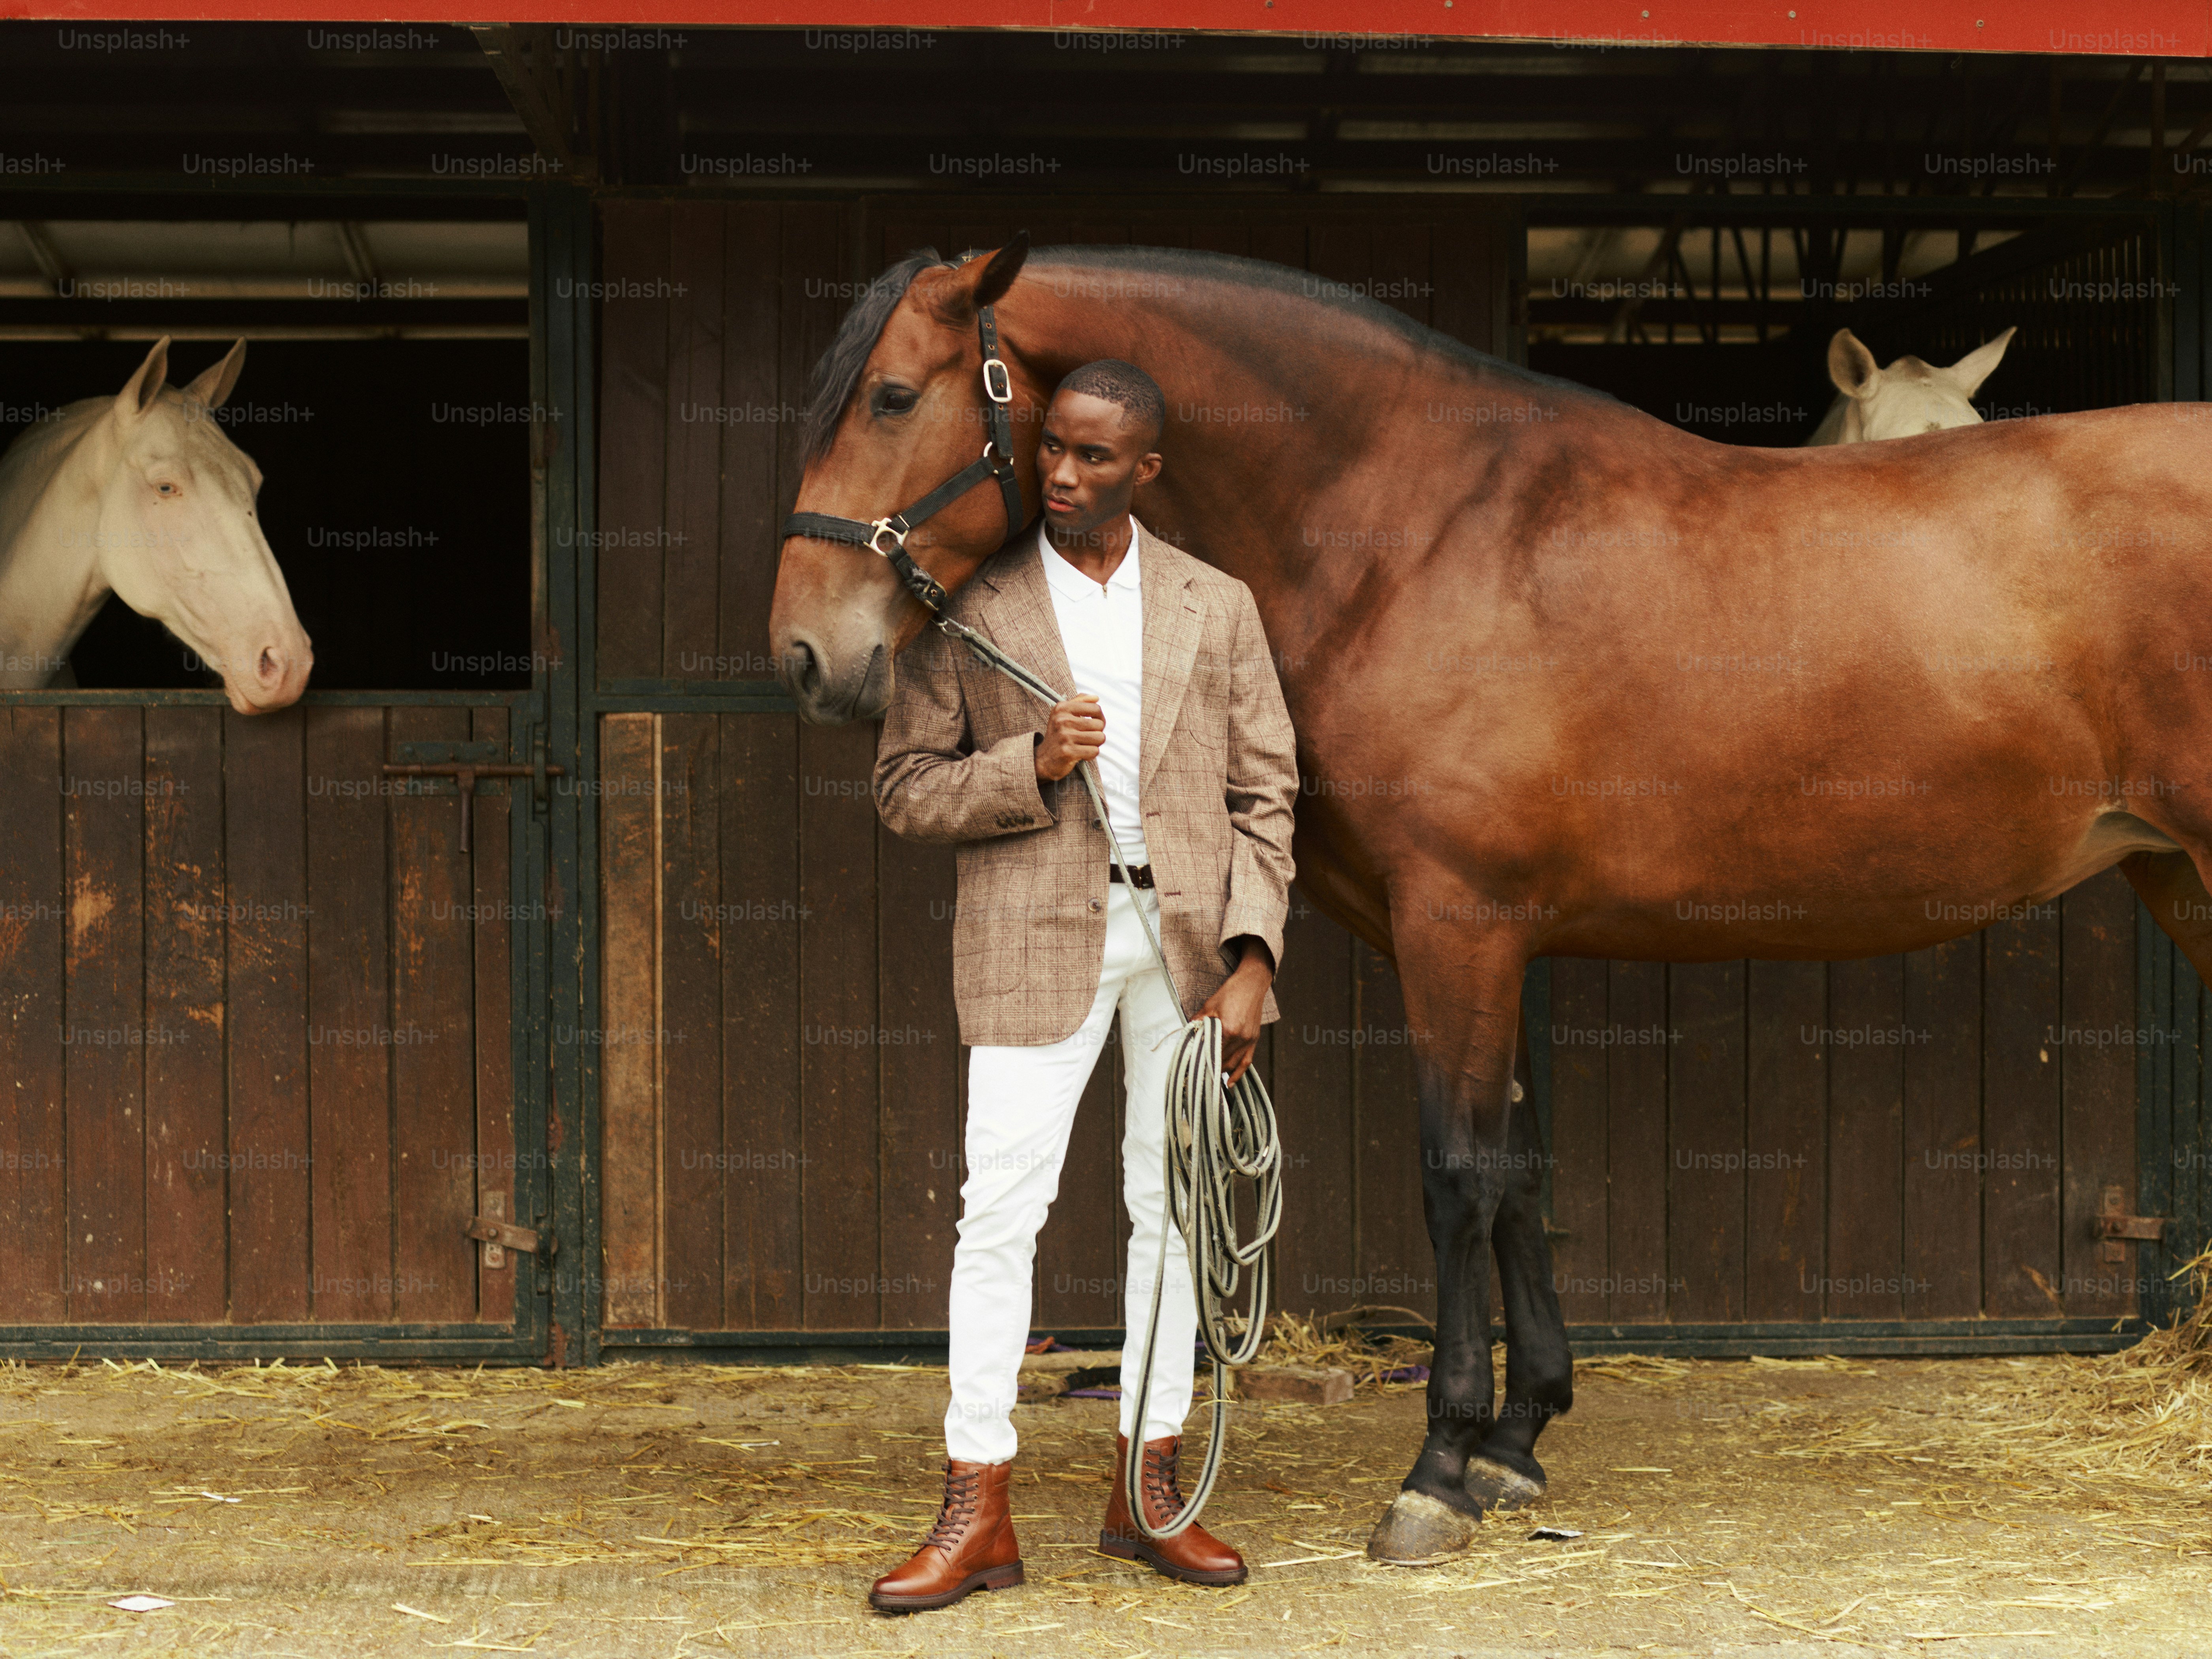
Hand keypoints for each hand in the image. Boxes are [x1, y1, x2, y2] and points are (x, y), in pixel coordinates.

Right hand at [1035, 693, 1104, 781]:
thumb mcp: (1063, 714)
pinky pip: (1094, 751)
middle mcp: (1062, 720)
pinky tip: (1082, 755)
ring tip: (1085, 745)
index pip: (1095, 708)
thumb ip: (1079, 702)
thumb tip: (1096, 698)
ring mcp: (1065, 736)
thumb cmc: (1058, 735)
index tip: (1093, 724)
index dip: (1099, 718)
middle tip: (1087, 738)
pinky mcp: (1068, 752)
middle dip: (1098, 733)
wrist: (1043, 759)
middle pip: (1099, 724)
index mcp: (1062, 708)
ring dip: (1095, 744)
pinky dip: (1091, 755)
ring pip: (1099, 738)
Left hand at [1196, 938, 1273, 1086]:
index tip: (1192, 1068)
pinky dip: (1238, 1073)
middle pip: (1223, 1061)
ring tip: (1210, 1081)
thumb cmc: (1231, 992)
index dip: (1202, 1061)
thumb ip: (1198, 1021)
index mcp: (1228, 1029)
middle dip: (1210, 1069)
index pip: (1212, 1052)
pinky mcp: (1254, 1039)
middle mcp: (1240, 1038)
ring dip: (1222, 1072)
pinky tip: (1230, 1082)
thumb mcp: (1209, 1005)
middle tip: (1198, 1075)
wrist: (1251, 984)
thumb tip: (1188, 1032)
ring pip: (1234, 1064)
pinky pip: (1247, 1061)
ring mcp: (1249, 1040)